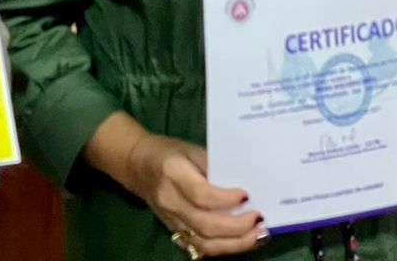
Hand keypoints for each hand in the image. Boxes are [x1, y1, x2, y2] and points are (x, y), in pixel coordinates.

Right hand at [121, 135, 263, 256]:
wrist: (137, 164)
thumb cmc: (169, 152)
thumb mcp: (192, 149)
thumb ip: (215, 166)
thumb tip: (246, 183)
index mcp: (173, 173)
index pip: (201, 194)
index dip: (226, 199)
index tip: (247, 195)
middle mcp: (170, 200)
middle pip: (205, 224)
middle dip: (237, 226)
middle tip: (259, 218)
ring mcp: (171, 220)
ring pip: (204, 242)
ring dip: (235, 243)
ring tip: (258, 235)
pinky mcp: (175, 231)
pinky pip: (200, 247)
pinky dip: (224, 248)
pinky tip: (242, 241)